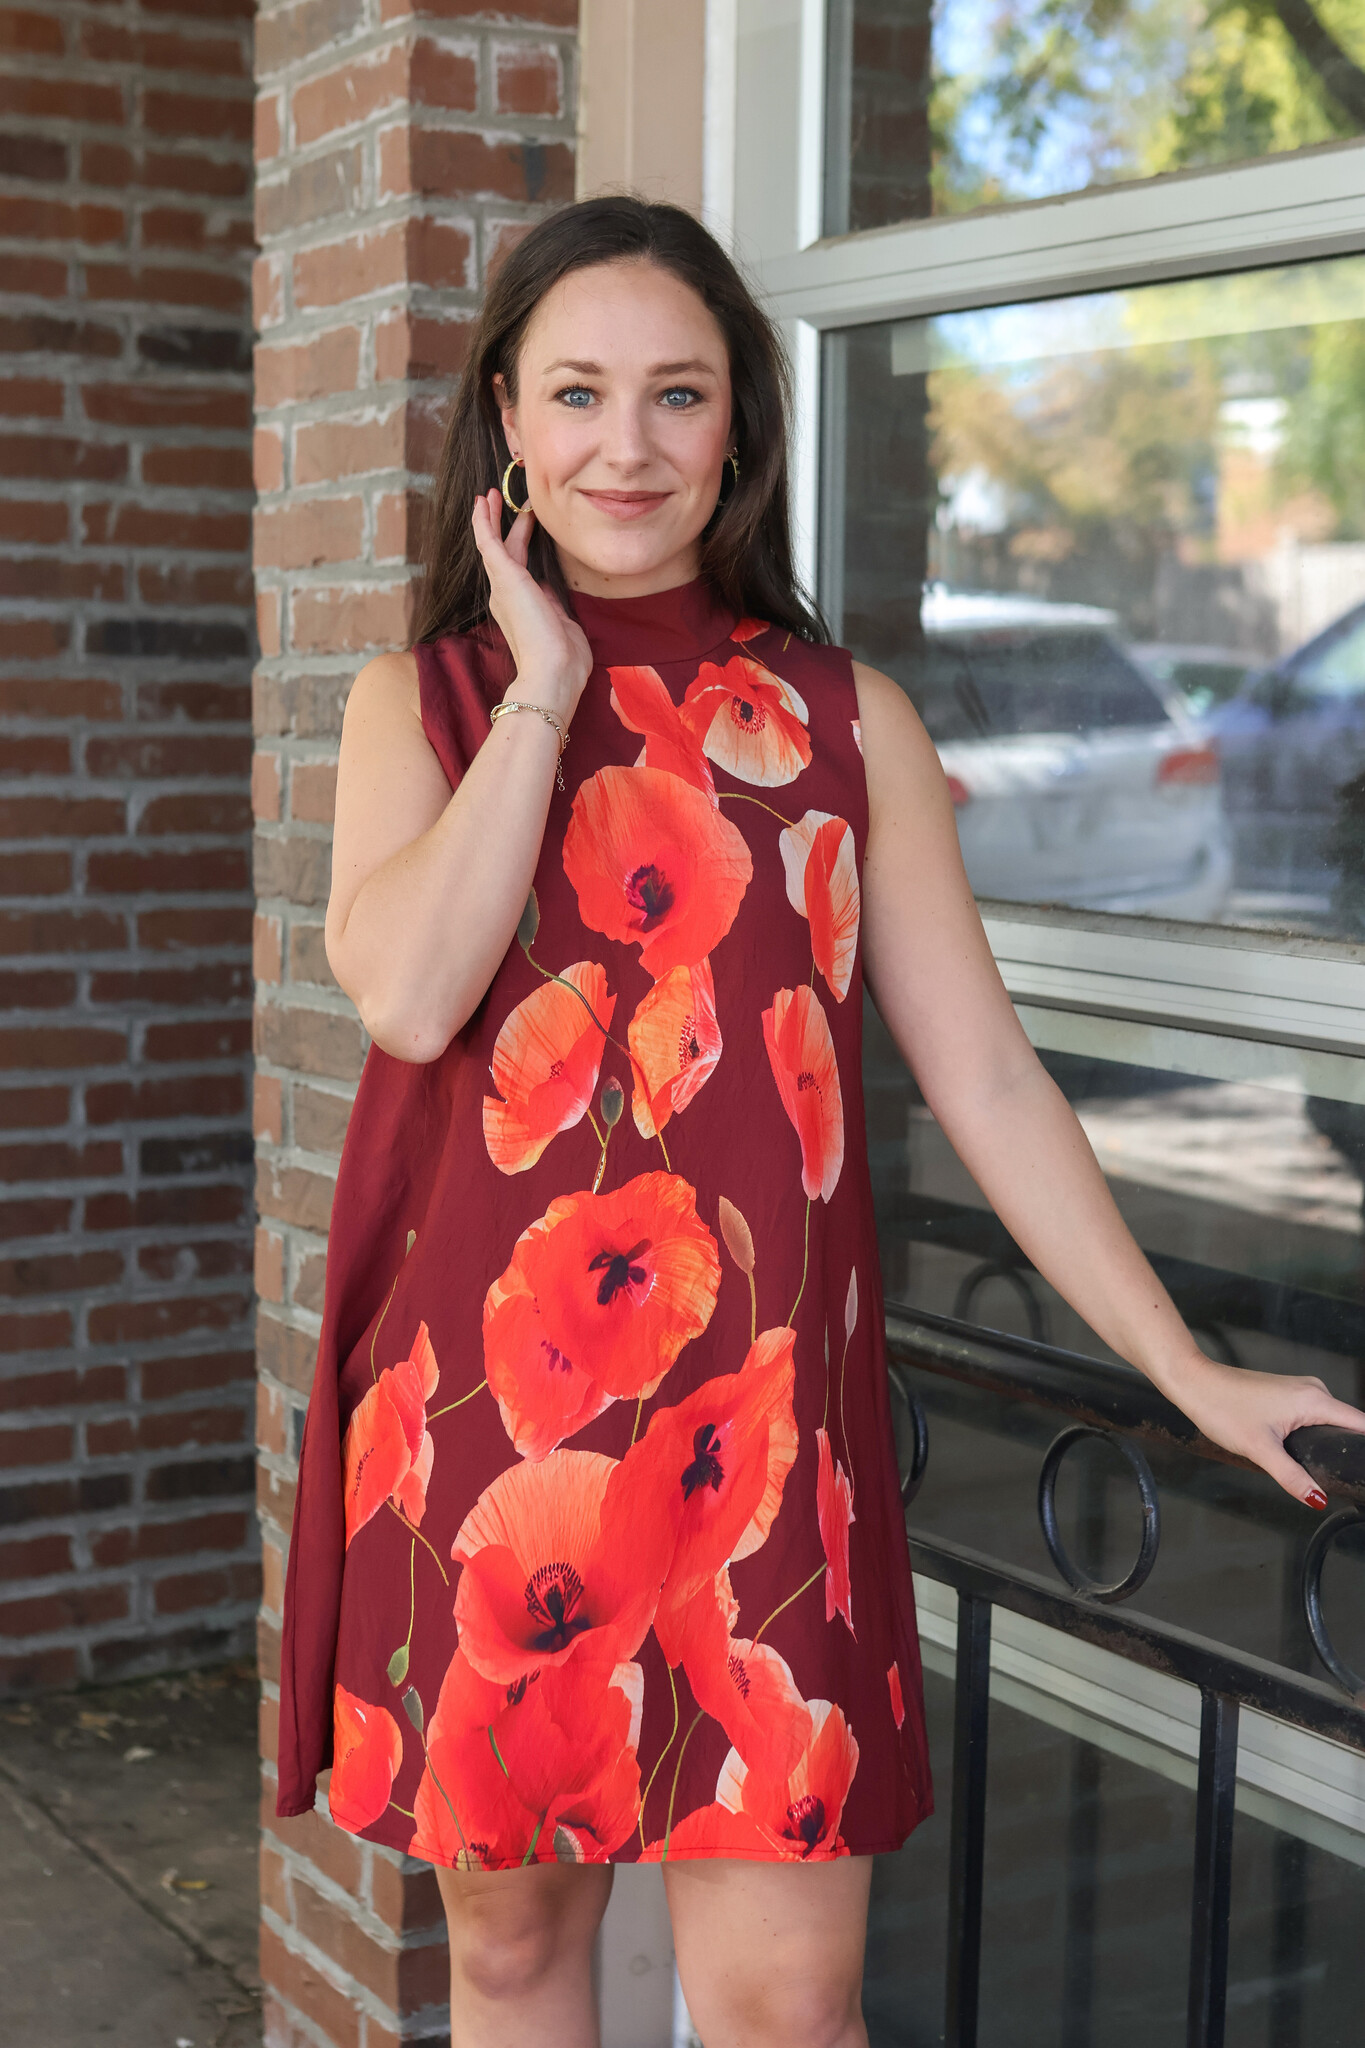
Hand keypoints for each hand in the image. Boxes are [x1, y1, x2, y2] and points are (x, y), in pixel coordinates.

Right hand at [470, 487, 592, 721]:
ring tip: (489, 495)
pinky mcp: (503, 577)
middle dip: (506, 526)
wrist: (552, 672)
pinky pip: (488, 542)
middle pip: (506, 553)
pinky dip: (483, 522)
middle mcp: (506, 597)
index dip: (522, 547)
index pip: (521, 571)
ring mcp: (502, 586)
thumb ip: (555, 607)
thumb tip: (550, 592)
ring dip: (491, 518)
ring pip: (492, 545)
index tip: (528, 528)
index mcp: (521, 609)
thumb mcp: (563, 626)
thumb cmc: (563, 660)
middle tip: (504, 501)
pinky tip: (482, 502)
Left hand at [1161, 1349, 1364, 1504]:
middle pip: (1347, 1424)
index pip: (1361, 1424)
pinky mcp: (1287, 1393)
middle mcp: (1313, 1389)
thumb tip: (1318, 1499)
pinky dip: (1313, 1433)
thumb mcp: (1260, 1450)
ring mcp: (1300, 1389)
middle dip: (1346, 1449)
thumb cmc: (1222, 1409)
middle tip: (1337, 1477)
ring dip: (1327, 1442)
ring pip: (1328, 1420)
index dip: (1364, 1447)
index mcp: (1314, 1399)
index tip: (1361, 1469)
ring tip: (1317, 1467)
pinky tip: (1300, 1450)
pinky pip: (1313, 1415)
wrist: (1194, 1383)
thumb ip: (1292, 1476)